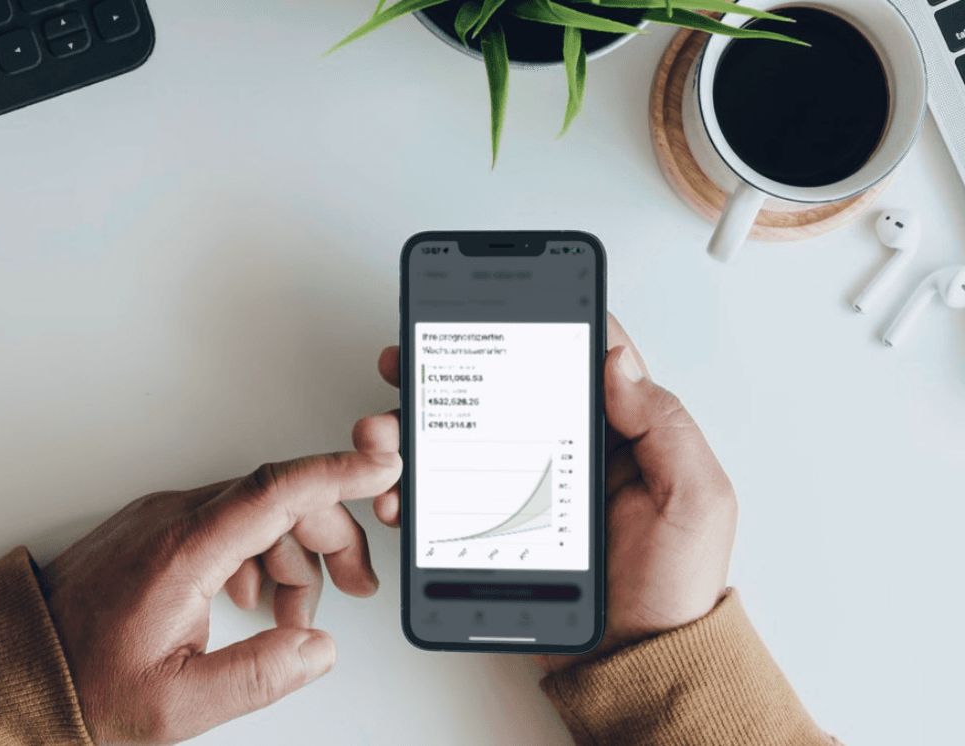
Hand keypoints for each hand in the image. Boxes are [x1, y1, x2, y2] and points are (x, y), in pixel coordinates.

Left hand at [38, 450, 401, 744]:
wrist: (17, 665)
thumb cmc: (82, 680)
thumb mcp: (175, 704)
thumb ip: (256, 676)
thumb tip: (317, 648)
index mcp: (184, 551)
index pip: (275, 490)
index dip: (337, 472)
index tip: (381, 464)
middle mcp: (175, 520)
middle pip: (279, 499)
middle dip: (329, 537)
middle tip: (356, 584)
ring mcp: (165, 520)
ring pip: (257, 512)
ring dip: (293, 557)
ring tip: (290, 619)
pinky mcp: (160, 530)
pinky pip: (229, 524)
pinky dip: (258, 556)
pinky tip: (254, 601)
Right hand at [351, 315, 736, 672]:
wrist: (634, 664)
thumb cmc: (674, 586)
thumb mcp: (696, 499)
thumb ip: (665, 425)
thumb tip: (618, 361)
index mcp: (619, 433)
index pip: (579, 359)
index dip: (541, 323)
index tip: (499, 302)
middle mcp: (567, 450)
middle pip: (502, 392)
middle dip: (451, 371)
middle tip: (411, 363)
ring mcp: (528, 486)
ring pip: (463, 439)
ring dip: (417, 427)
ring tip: (388, 431)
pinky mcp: (498, 525)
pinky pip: (449, 496)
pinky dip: (416, 488)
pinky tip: (400, 490)